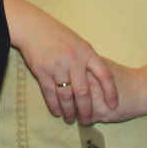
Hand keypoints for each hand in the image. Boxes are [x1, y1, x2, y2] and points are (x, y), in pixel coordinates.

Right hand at [5, 0, 119, 123]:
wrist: (32, 27)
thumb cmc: (58, 35)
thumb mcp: (78, 43)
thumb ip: (88, 60)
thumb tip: (98, 80)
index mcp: (87, 52)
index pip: (105, 75)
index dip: (111, 92)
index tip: (113, 105)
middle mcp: (74, 60)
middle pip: (84, 91)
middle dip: (86, 109)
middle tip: (87, 121)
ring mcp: (57, 66)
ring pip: (66, 96)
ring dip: (69, 111)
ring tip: (71, 120)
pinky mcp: (42, 71)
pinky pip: (50, 93)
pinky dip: (54, 105)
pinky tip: (57, 112)